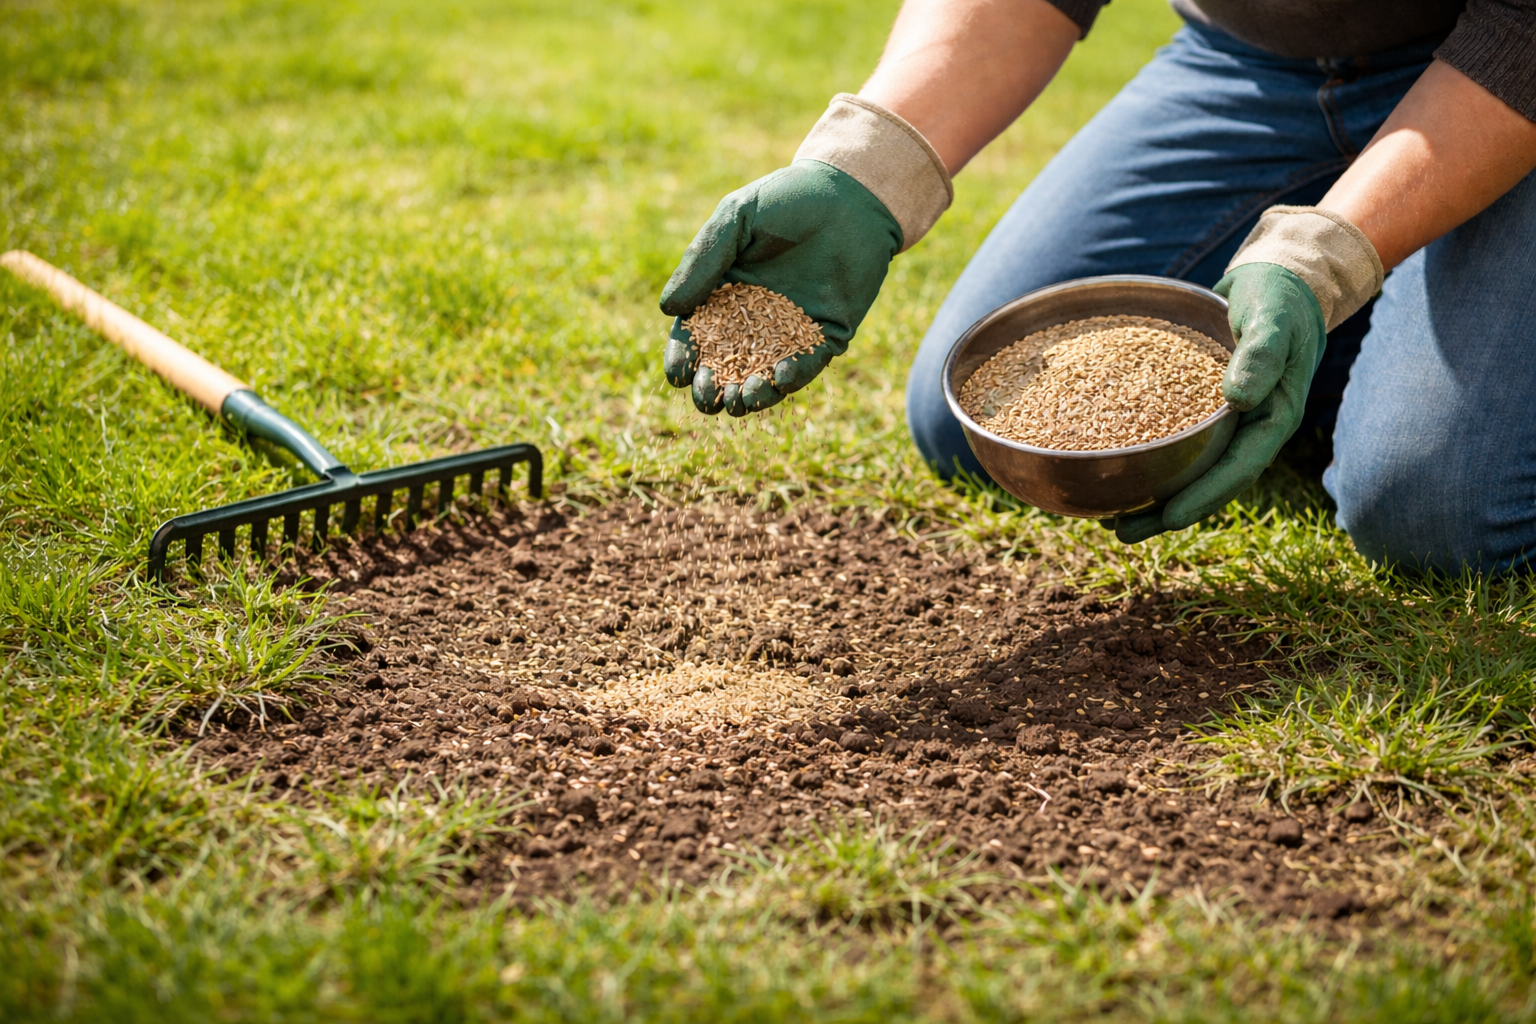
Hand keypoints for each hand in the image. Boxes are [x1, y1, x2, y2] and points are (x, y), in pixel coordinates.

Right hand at [659, 159, 900, 415]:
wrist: (850, 194)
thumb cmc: (786, 200)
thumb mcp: (736, 219)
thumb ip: (703, 260)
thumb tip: (668, 309)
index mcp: (722, 293)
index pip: (695, 335)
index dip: (683, 357)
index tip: (677, 374)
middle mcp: (753, 319)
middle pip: (725, 365)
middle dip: (712, 387)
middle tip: (707, 397)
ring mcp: (791, 331)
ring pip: (764, 374)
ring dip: (750, 393)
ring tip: (740, 401)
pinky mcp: (827, 336)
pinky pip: (807, 365)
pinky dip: (793, 377)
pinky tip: (780, 379)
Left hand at [1111, 263, 1326, 542]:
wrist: (1276, 281)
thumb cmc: (1278, 298)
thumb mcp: (1273, 318)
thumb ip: (1261, 354)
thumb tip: (1239, 399)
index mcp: (1273, 416)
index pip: (1240, 468)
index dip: (1205, 496)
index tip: (1170, 519)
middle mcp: (1249, 427)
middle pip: (1209, 480)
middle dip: (1168, 511)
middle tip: (1121, 533)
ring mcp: (1226, 421)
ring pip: (1190, 467)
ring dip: (1153, 495)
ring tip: (1110, 519)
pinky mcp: (1202, 407)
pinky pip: (1175, 440)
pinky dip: (1149, 457)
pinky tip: (1114, 466)